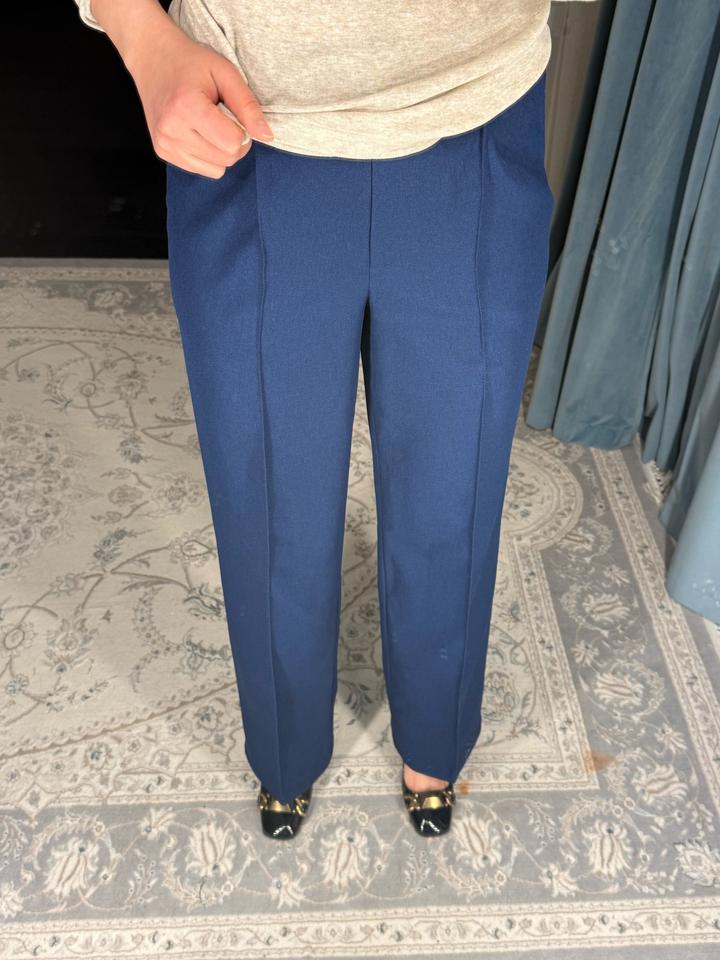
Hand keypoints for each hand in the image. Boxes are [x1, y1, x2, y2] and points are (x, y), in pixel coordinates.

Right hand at [124, 19, 273, 177]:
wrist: (153, 58)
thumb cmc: (192, 63)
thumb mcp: (225, 73)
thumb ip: (248, 106)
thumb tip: (267, 136)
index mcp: (187, 107)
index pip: (232, 143)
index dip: (242, 131)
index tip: (233, 114)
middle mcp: (172, 130)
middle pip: (226, 159)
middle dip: (234, 143)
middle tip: (224, 119)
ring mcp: (165, 143)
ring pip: (216, 170)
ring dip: (221, 152)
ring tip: (209, 125)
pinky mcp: (162, 152)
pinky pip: (201, 170)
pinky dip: (207, 156)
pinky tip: (198, 133)